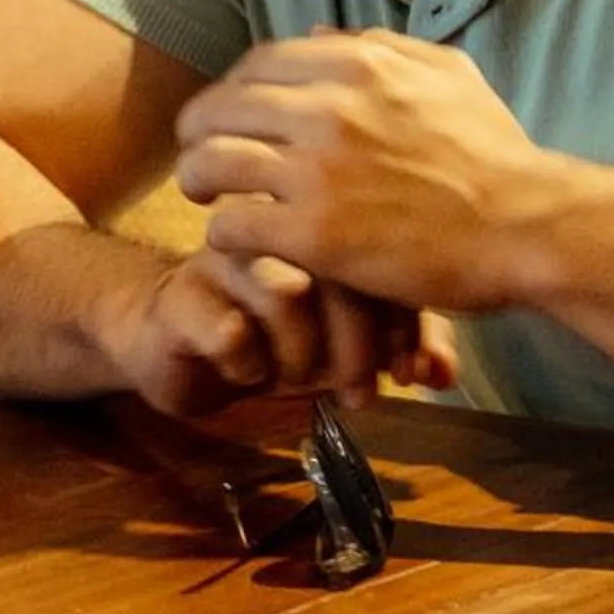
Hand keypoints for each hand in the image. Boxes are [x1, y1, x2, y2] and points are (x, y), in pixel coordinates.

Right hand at [103, 246, 457, 420]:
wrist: (174, 330)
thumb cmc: (270, 328)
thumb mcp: (342, 336)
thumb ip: (398, 341)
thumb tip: (440, 375)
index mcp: (321, 221)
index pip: (381, 254)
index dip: (404, 320)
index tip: (411, 371)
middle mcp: (275, 228)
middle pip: (338, 268)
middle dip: (359, 346)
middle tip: (360, 392)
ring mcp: (227, 256)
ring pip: (286, 295)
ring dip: (304, 358)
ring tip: (302, 382)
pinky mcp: (184, 293)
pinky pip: (229, 328)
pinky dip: (249, 364)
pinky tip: (249, 373)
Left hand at [177, 29, 554, 316]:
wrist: (527, 225)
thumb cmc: (495, 153)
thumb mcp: (446, 72)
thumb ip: (381, 44)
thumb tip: (318, 31)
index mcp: (356, 61)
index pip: (258, 63)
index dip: (233, 90)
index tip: (230, 115)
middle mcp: (326, 105)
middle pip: (222, 106)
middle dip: (199, 131)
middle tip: (198, 156)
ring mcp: (317, 169)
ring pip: (215, 160)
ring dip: (200, 179)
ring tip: (205, 198)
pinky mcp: (315, 234)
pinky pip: (236, 222)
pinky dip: (226, 233)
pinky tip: (236, 242)